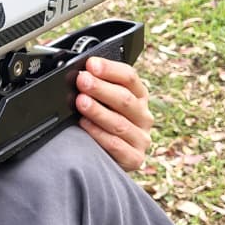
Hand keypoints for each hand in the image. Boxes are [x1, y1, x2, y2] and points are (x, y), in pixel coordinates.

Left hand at [75, 56, 152, 171]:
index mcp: (139, 97)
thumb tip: (82, 73)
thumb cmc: (106, 126)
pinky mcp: (134, 158)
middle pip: (125, 99)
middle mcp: (144, 116)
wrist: (110, 159)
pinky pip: (115, 145)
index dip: (110, 69)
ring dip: (98, 110)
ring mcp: (141, 139)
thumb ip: (99, 88)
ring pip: (119, 122)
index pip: (129, 77)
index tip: (91, 64)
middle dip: (100, 88)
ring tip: (81, 102)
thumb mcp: (106, 104)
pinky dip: (98, 133)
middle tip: (82, 80)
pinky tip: (85, 125)